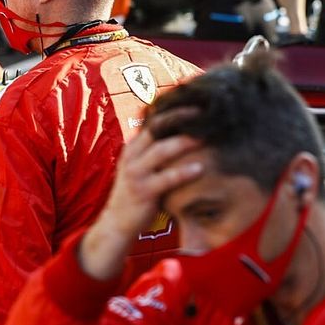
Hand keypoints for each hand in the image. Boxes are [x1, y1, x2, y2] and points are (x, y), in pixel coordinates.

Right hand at [80, 108, 203, 279]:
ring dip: (185, 142)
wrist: (117, 222)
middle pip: (157, 129)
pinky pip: (166, 178)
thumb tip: (184, 134)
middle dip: (181, 118)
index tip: (196, 102)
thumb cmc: (138, 193)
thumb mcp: (142, 168)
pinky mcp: (142, 191)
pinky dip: (184, 172)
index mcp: (133, 147)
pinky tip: (201, 169)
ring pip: (161, 150)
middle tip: (205, 112)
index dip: (173, 110)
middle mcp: (131, 156)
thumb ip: (156, 152)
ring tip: (206, 136)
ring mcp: (135, 173)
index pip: (153, 120)